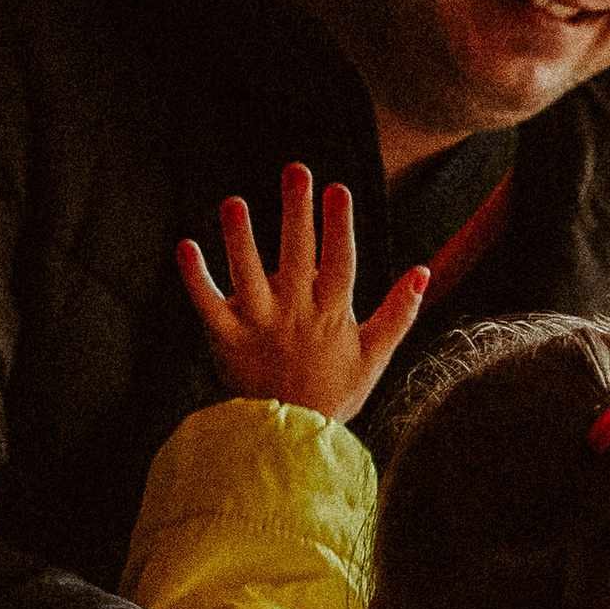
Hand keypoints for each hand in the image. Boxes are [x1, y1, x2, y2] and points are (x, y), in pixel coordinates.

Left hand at [176, 167, 428, 420]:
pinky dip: (195, 277)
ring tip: (234, 203)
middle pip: (297, 254)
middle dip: (297, 211)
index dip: (339, 225)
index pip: (340, 261)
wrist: (290, 438)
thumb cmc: (334, 394)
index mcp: (331, 314)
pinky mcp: (226, 337)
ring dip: (240, 237)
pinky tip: (186, 246)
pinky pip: (207, 303)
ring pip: (248, 274)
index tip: (338, 189)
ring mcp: (258, 324)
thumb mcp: (375, 355)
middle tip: (296, 171)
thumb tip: (423, 270)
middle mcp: (294, 313)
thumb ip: (400, 312)